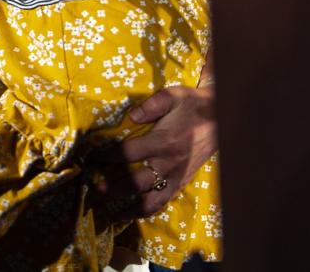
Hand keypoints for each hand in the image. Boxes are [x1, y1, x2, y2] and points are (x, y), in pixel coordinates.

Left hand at [92, 85, 216, 218]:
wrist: (221, 119)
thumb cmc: (192, 106)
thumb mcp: (173, 95)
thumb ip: (151, 104)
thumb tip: (131, 116)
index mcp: (164, 141)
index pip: (128, 153)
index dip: (105, 157)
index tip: (89, 158)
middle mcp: (169, 163)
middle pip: (135, 182)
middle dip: (111, 188)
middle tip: (92, 191)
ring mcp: (176, 177)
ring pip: (149, 201)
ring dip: (126, 208)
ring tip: (106, 213)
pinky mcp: (181, 185)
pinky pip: (162, 204)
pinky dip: (144, 211)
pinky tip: (129, 214)